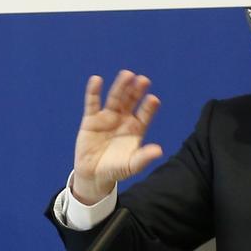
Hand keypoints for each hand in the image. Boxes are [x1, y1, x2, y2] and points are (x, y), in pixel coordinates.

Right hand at [72, 71, 164, 204]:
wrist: (93, 175)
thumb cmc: (115, 170)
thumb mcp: (131, 166)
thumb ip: (143, 158)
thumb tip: (159, 151)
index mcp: (136, 128)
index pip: (145, 114)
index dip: (149, 106)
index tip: (153, 99)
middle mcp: (123, 119)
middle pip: (131, 101)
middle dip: (137, 91)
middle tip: (143, 80)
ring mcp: (107, 117)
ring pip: (114, 98)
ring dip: (120, 86)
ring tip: (127, 74)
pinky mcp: (91, 119)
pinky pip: (92, 103)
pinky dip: (93, 92)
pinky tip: (96, 80)